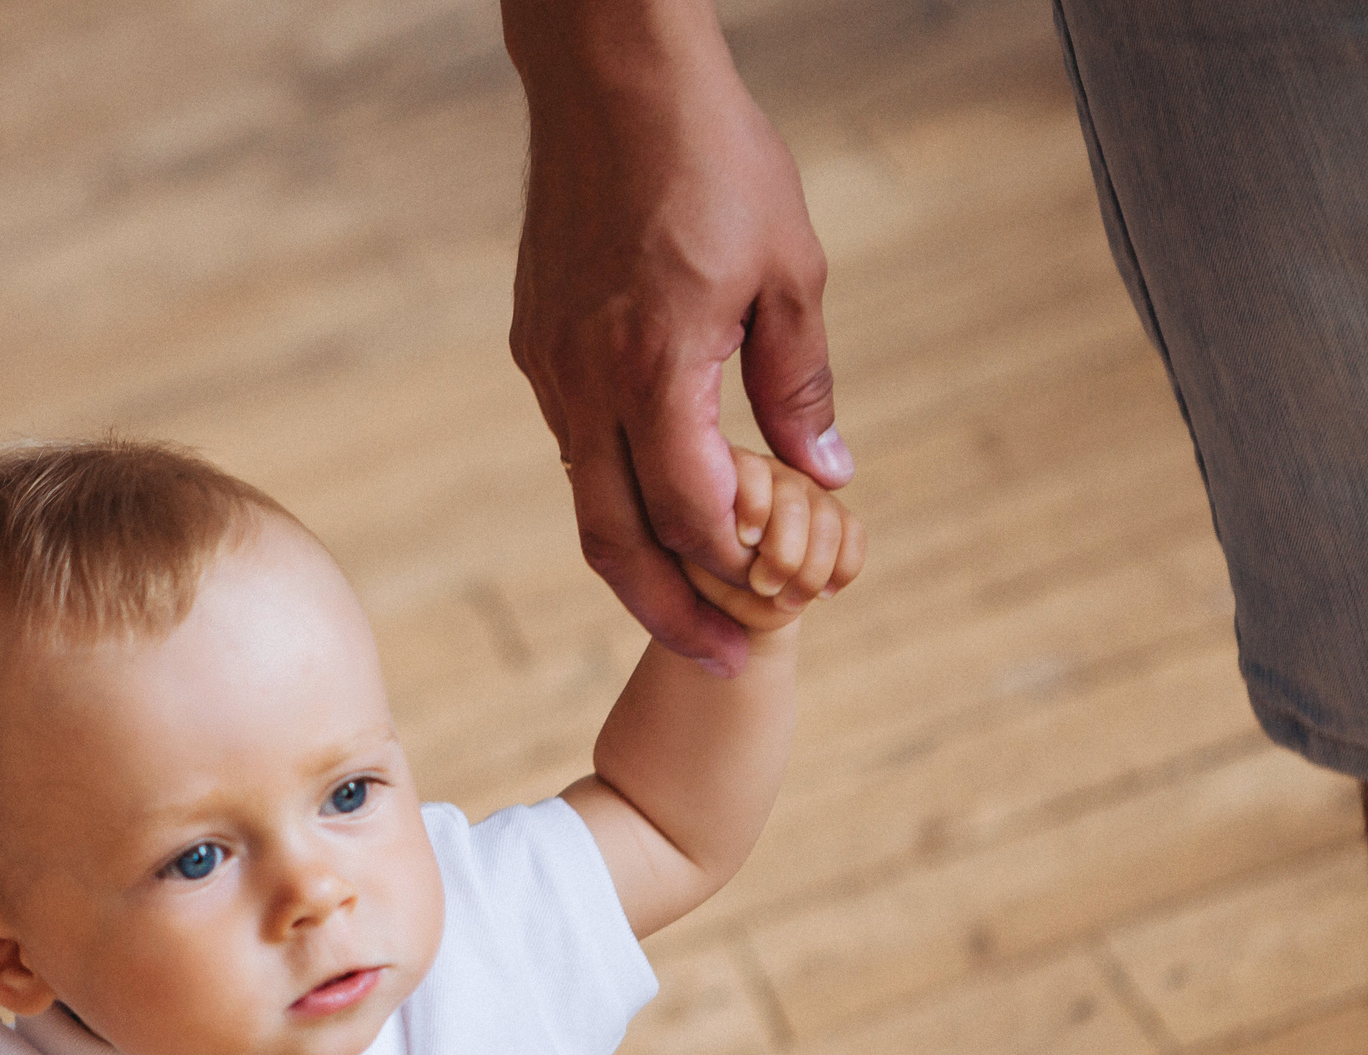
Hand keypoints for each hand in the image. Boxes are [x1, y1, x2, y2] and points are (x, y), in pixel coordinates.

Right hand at [506, 0, 847, 672]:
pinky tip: (657, 502)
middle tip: (717, 663)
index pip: (687, 512)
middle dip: (669, 612)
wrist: (610, 79)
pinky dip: (614, 492)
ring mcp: (551, 365)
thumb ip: (802, 386)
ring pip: (585, 498)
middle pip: (616, 539)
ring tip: (692, 599)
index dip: (728, 576)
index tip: (765, 617)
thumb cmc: (715, 159)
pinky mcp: (536, 342)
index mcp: (657, 367)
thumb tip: (830, 480)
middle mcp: (587, 380)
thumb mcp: (792, 272)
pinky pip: (574, 444)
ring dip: (638, 559)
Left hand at [706, 447, 863, 633]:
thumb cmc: (704, 580)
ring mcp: (804, 491)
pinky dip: (843, 568)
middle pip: (793, 499)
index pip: (750, 471)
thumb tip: (747, 542)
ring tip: (789, 602)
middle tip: (764, 587)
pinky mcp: (834, 515)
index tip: (745, 541)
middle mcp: (767, 473)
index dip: (754, 505)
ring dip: (811, 570)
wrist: (729, 604)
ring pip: (827, 518)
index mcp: (724, 474)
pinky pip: (853, 534)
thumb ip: (715, 547)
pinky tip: (824, 594)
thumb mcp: (698, 564)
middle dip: (784, 552)